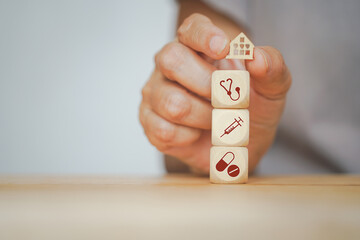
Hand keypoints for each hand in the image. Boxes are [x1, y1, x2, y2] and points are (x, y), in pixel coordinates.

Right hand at [139, 14, 290, 173]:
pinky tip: (197, 133)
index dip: (204, 36)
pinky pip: (165, 131)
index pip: (191, 29)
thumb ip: (272, 67)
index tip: (224, 49)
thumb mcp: (272, 88)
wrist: (238, 144)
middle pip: (172, 60)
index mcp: (197, 47)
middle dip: (208, 84)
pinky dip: (190, 137)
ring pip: (172, 103)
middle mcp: (169, 65)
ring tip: (217, 120)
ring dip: (205, 117)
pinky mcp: (150, 122)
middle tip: (230, 100)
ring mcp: (156, 93)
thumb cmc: (251, 108)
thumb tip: (256, 57)